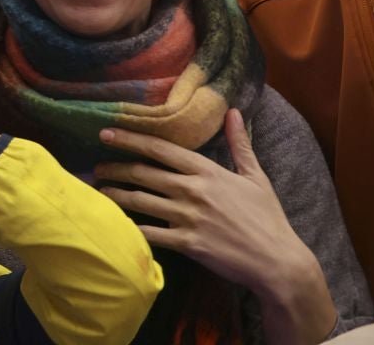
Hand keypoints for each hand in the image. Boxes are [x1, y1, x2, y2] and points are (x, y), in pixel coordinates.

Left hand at [96, 110, 335, 341]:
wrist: (279, 262)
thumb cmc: (268, 219)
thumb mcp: (256, 177)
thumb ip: (240, 144)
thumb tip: (233, 111)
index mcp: (208, 171)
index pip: (160, 149)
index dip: (130, 139)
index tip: (106, 133)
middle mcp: (193, 190)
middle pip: (143, 172)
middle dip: (115, 167)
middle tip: (95, 166)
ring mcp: (189, 217)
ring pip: (139, 201)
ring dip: (115, 195)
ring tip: (97, 191)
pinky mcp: (187, 243)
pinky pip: (150, 233)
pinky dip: (129, 228)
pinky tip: (113, 223)